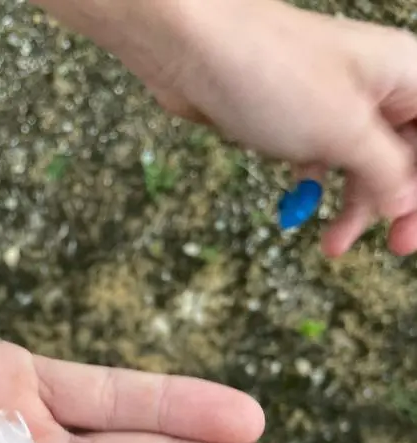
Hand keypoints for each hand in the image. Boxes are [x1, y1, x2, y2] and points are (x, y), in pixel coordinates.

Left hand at [130, 0, 416, 255]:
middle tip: (390, 246)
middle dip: (395, 203)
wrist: (194, 50)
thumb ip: (387, 171)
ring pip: (362, 163)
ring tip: (331, 246)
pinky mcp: (296, 117)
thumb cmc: (275, 75)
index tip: (409, 235)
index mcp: (406, 77)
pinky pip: (322, 158)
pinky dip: (317, 185)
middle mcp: (377, 86)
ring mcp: (335, 102)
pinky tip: (300, 207)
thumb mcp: (345, 133)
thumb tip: (406, 203)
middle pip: (405, 156)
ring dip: (353, 206)